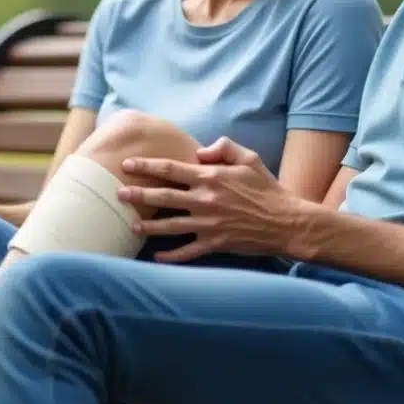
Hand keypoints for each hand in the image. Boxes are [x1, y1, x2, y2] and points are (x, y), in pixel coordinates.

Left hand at [117, 137, 304, 262]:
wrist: (286, 222)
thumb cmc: (267, 189)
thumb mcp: (249, 158)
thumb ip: (224, 147)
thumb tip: (199, 150)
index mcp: (211, 177)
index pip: (170, 168)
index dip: (146, 165)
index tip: (127, 165)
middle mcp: (205, 200)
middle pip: (163, 196)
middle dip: (137, 194)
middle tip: (118, 193)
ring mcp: (208, 224)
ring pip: (170, 226)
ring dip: (148, 226)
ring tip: (131, 225)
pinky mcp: (215, 243)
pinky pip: (187, 252)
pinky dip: (170, 256)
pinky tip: (156, 257)